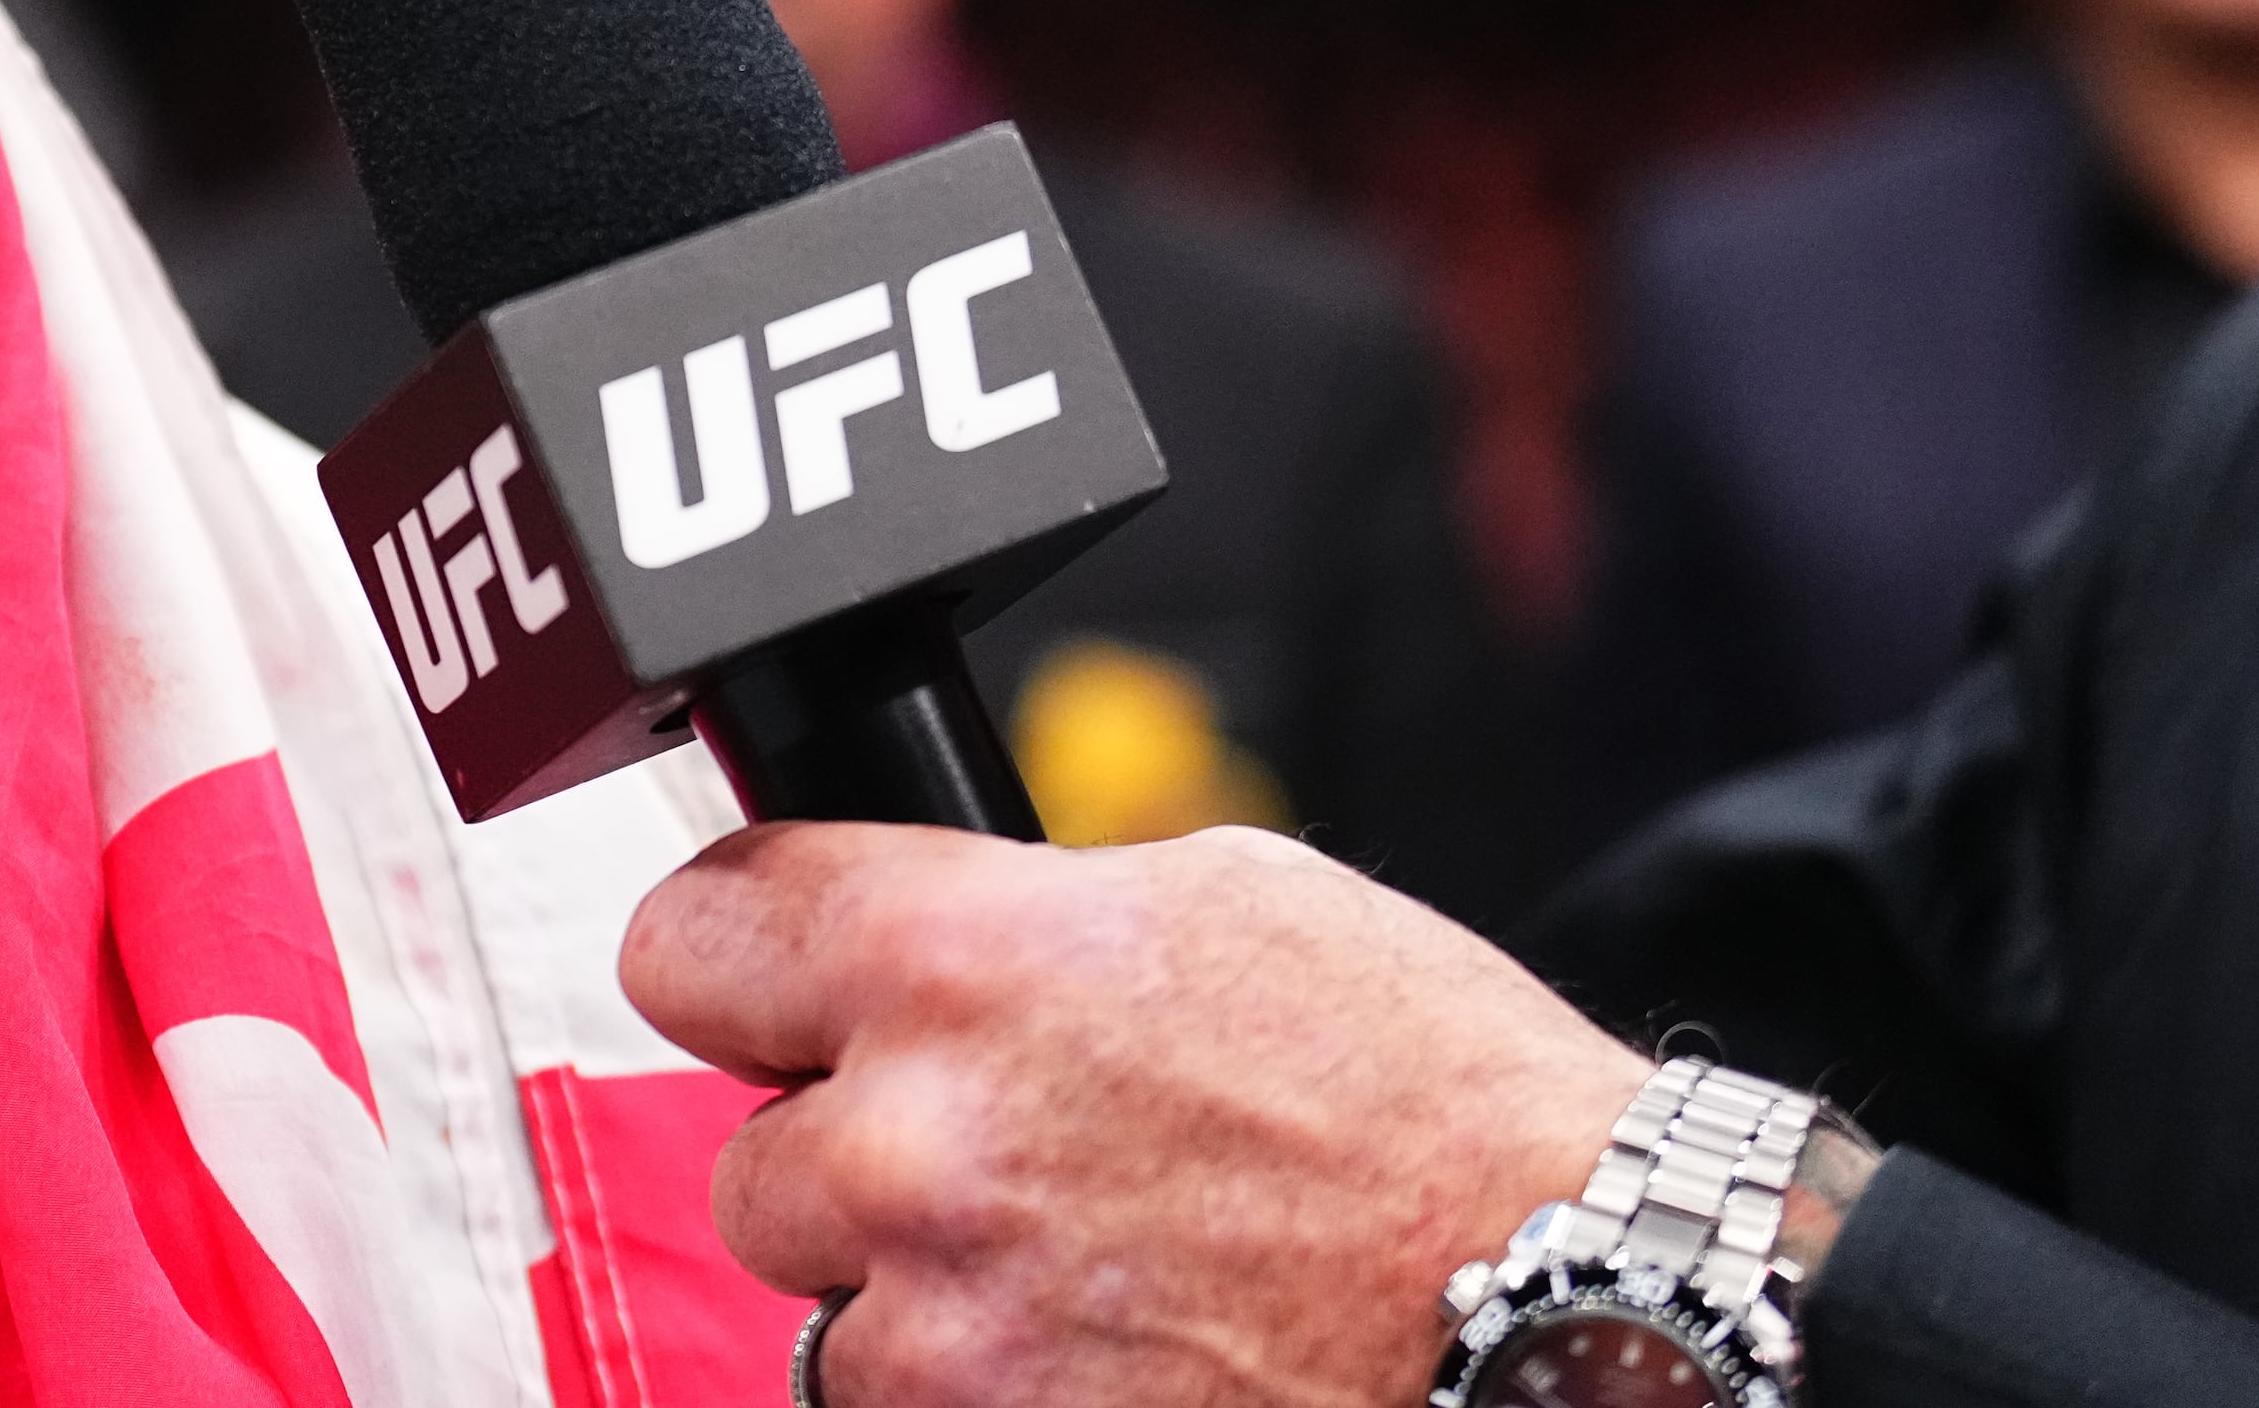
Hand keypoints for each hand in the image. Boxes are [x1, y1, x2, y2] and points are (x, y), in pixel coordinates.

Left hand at [620, 822, 1644, 1407]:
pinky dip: (1000, 1392)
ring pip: (831, 1313)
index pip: (689, 936)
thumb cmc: (1434, 1104)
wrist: (1570, 1309)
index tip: (770, 980)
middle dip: (856, 1153)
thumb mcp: (1215, 900)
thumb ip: (1016, 917)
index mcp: (947, 964)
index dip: (742, 958)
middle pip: (752, 1152)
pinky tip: (1121, 1349)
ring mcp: (947, 1335)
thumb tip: (916, 934)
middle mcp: (913, 1149)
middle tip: (1007, 1151)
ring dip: (925, 1297)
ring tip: (1094, 1266)